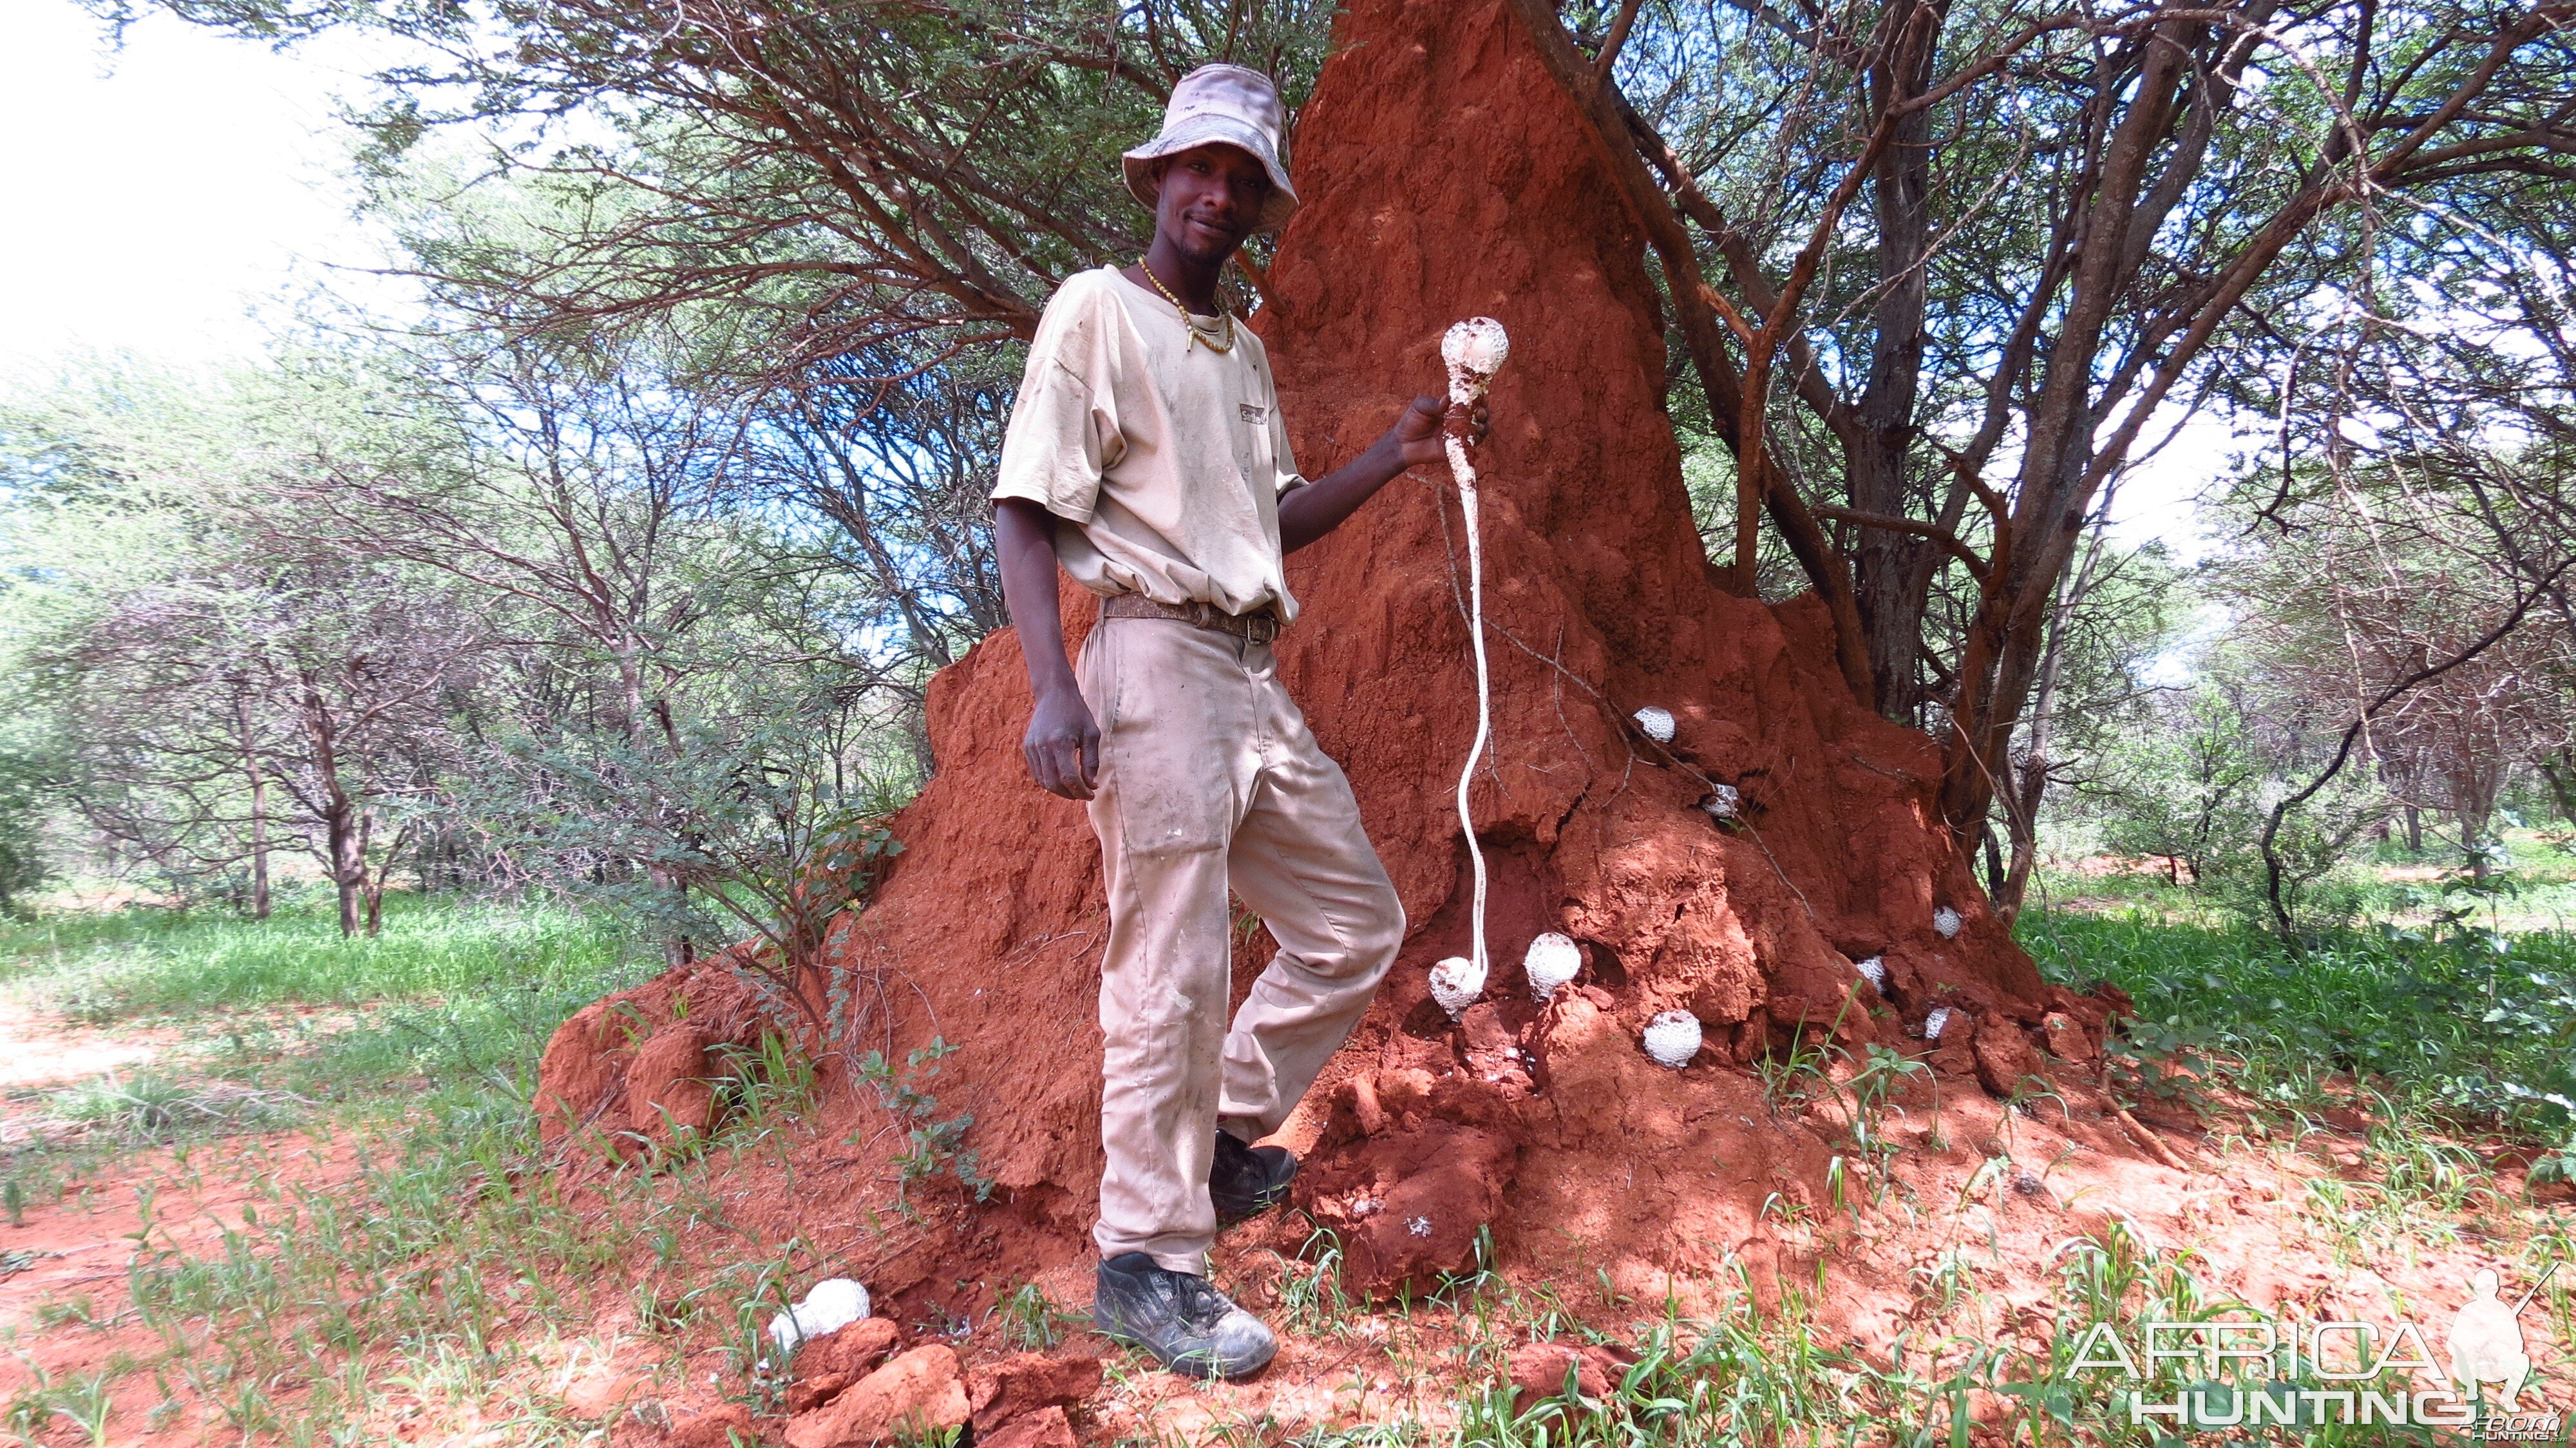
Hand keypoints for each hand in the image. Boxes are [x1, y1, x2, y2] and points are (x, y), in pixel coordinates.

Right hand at [1023, 683, 1100, 799]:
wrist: (1054, 694)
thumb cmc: (1077, 713)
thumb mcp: (1092, 734)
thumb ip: (1091, 761)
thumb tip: (1091, 785)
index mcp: (1060, 742)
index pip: (1068, 777)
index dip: (1081, 791)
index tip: (1092, 794)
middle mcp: (1042, 746)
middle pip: (1053, 784)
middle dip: (1070, 794)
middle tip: (1084, 794)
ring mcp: (1031, 747)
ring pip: (1043, 781)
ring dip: (1059, 790)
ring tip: (1074, 788)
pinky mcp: (1027, 747)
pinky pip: (1037, 773)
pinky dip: (1049, 781)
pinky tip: (1062, 779)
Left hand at [1390, 393, 1489, 469]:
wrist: (1403, 444)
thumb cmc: (1411, 422)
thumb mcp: (1420, 407)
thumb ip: (1433, 403)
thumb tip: (1448, 398)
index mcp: (1452, 407)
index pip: (1470, 400)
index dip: (1478, 397)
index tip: (1480, 396)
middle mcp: (1459, 420)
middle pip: (1480, 414)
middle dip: (1484, 412)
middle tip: (1480, 412)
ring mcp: (1460, 434)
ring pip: (1480, 429)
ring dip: (1483, 426)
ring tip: (1478, 425)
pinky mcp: (1457, 448)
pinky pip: (1472, 445)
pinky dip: (1476, 440)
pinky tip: (1473, 436)